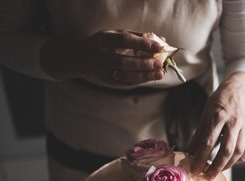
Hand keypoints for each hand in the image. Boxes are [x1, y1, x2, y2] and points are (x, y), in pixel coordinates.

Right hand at [41, 30, 164, 84]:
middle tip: (159, 63)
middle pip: (122, 61)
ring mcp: (102, 69)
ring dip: (143, 75)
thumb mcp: (117, 35)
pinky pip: (124, 82)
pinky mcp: (107, 80)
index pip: (124, 40)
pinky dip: (139, 80)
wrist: (81, 56)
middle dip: (143, 63)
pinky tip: (150, 77)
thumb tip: (162, 40)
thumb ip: (139, 37)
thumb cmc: (106, 42)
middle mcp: (100, 55)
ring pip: (124, 75)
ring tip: (159, 73)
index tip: (158, 46)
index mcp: (103, 39)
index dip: (142, 43)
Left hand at [189, 72, 244, 179]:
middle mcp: (233, 122)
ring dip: (228, 164)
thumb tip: (189, 154)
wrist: (238, 91)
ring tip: (218, 170)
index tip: (195, 169)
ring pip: (238, 151)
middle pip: (226, 150)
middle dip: (216, 166)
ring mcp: (244, 127)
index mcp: (218, 116)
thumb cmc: (218, 104)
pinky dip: (240, 158)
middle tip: (208, 176)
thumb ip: (198, 136)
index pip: (208, 142)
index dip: (201, 158)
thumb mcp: (205, 116)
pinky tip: (232, 162)